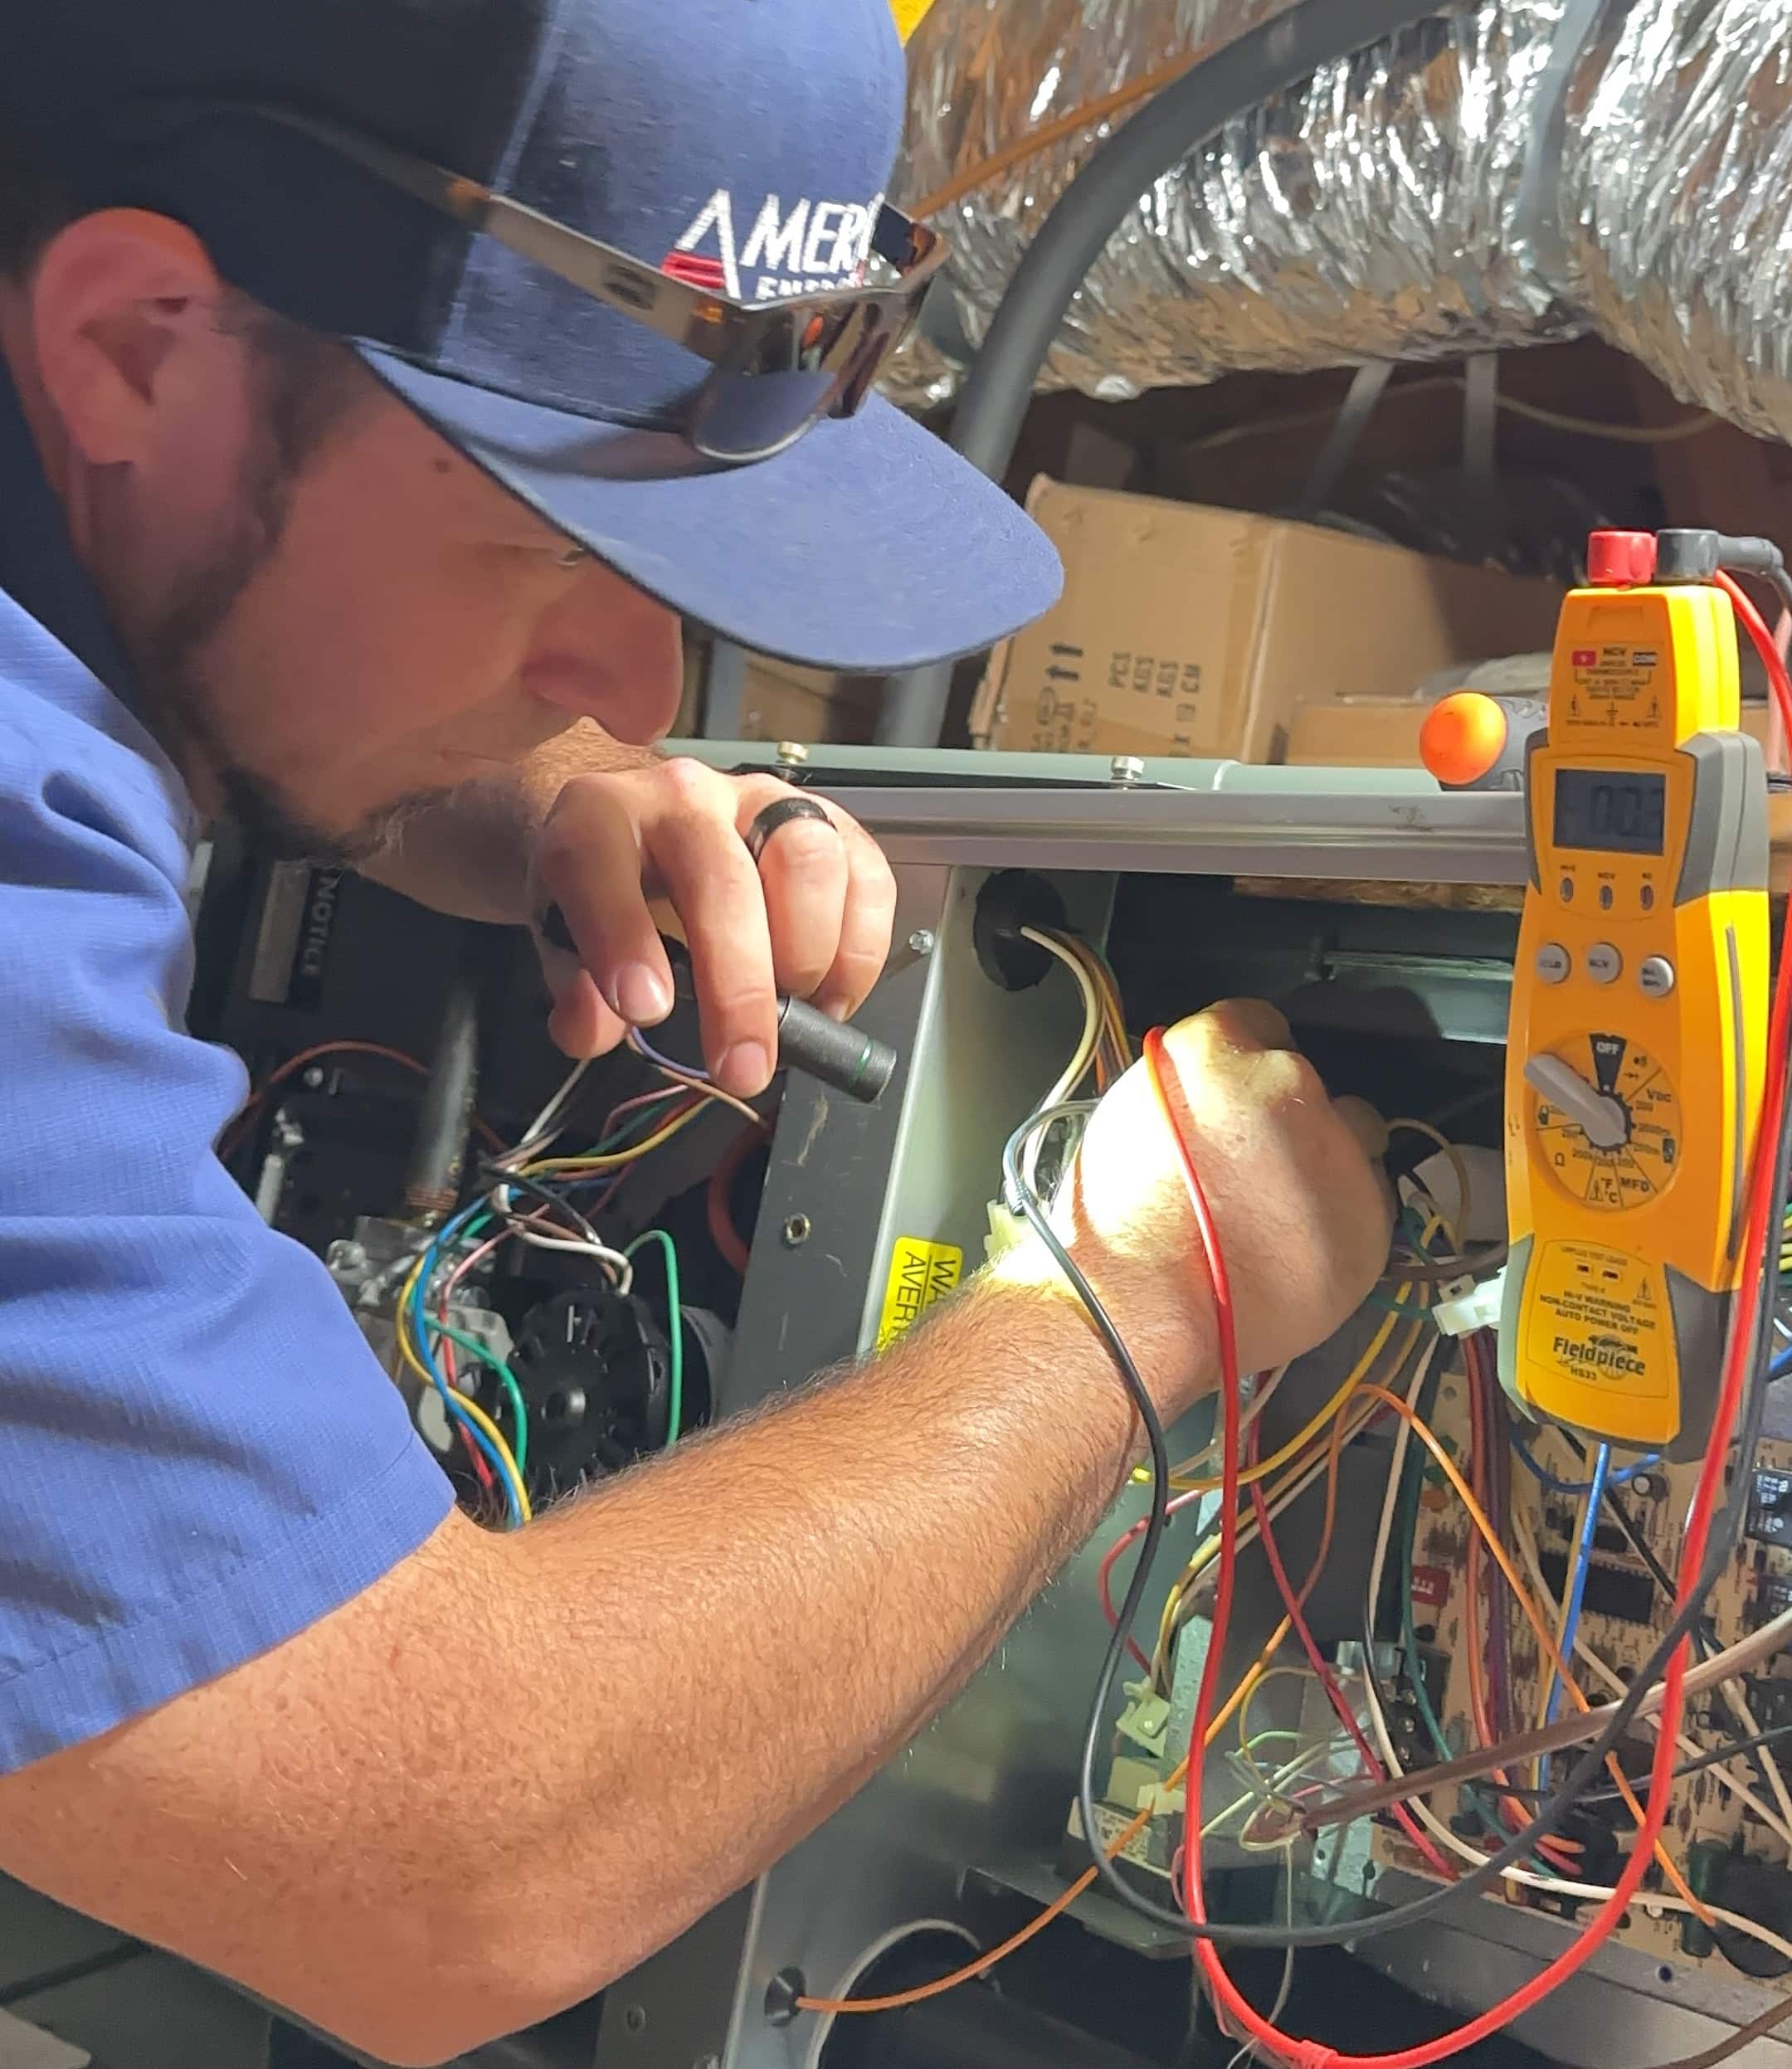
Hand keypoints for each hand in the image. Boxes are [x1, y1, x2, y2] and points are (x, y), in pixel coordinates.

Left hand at [527, 758, 897, 1094]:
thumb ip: (573, 992)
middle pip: (723, 879)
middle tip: (741, 1066)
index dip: (622, 938)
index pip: (602, 867)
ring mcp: (763, 802)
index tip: (645, 1010)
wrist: (649, 835)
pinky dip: (861, 947)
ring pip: (808, 860)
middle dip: (738, 985)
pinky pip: (866, 876)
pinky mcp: (828, 822)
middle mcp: (685, 797)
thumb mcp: (563, 943)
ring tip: (797, 1014)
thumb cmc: (611, 892)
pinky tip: (833, 995)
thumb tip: (596, 1028)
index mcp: (600, 818)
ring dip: (810, 955)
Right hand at [1053, 1000, 1393, 1416]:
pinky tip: (1293, 1248)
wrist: (1137, 1306)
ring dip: (1328, 1167)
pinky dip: (1344, 1223)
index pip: (1259, 1021)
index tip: (1245, 1096)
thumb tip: (1209, 1097)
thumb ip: (1185, 1089)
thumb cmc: (1116, 1227)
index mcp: (1216, 1048)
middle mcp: (1286, 1082)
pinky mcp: (1368, 1215)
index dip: (1250, 1065)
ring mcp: (1335, 1148)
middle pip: (1312, 1083)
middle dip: (1292, 1120)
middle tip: (1253, 1170)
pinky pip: (1371, 1204)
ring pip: (1356, 1140)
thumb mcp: (1129, 1118)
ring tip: (1275, 1217)